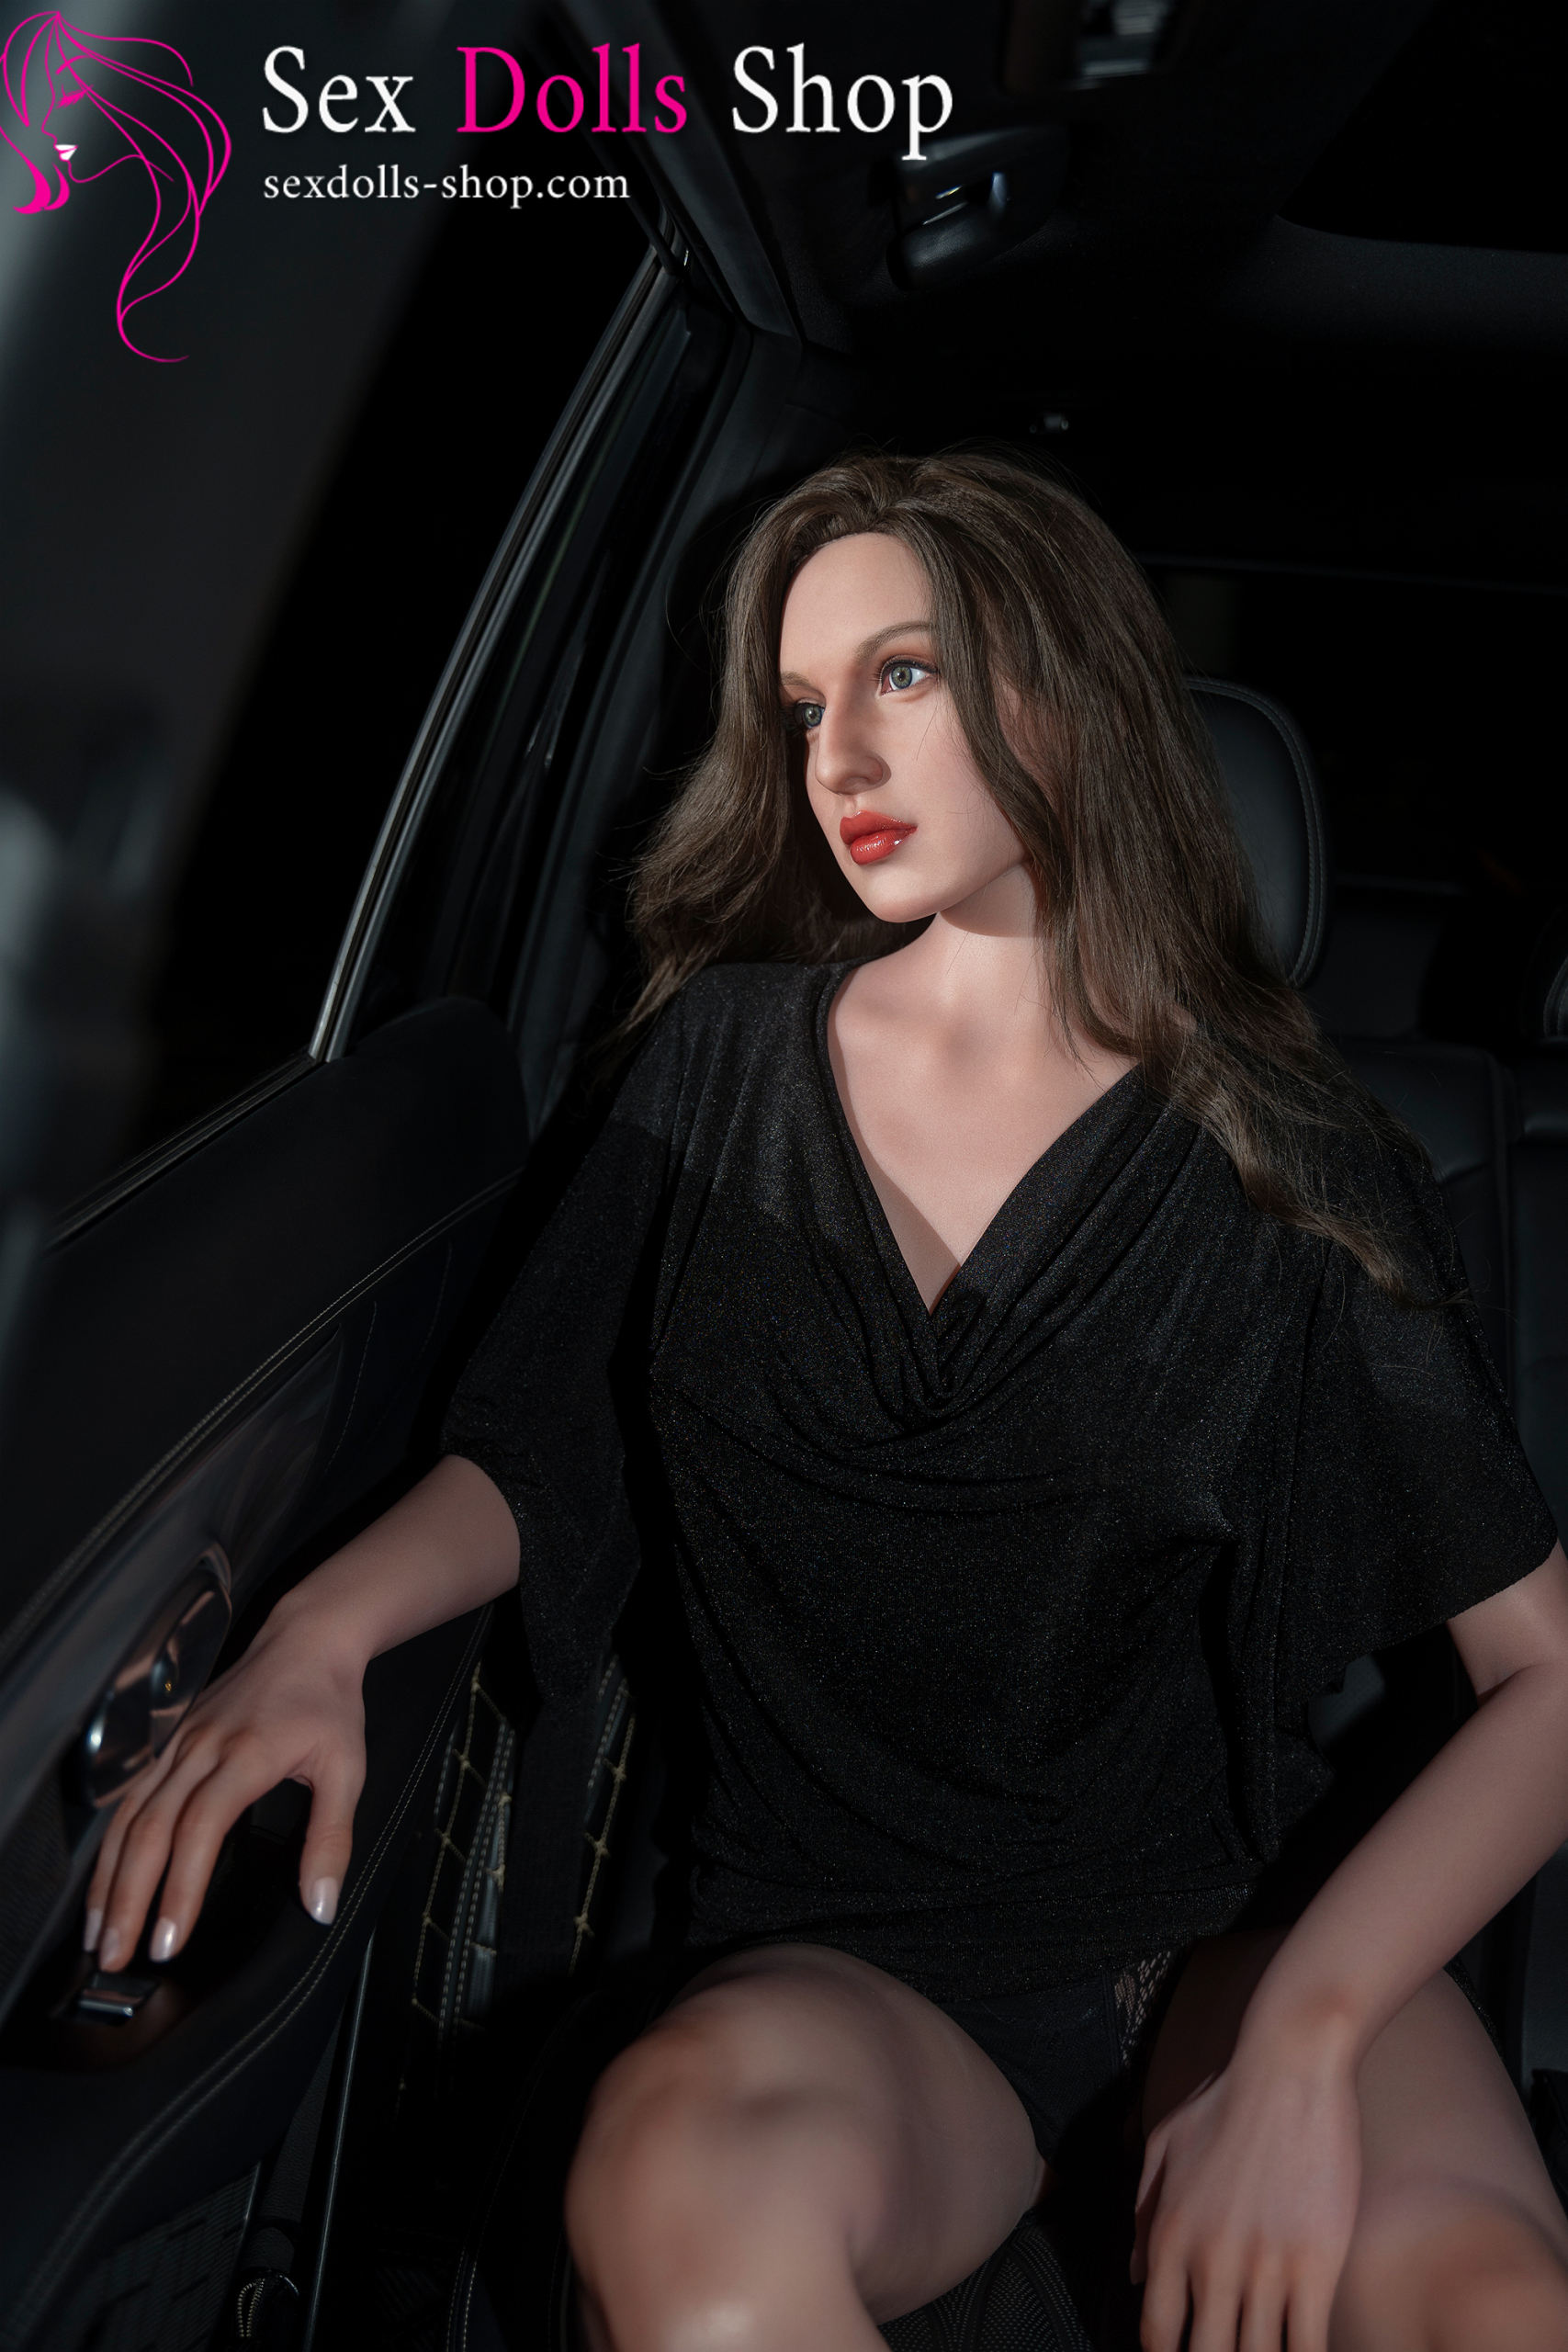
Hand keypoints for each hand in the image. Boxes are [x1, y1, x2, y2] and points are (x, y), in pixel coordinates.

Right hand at [83, 1589, 366, 1971]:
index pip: (201, 1828)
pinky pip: (129, 1797)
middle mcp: (201, 1749)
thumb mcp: (348, 1770)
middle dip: (128, 1899)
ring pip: (129, 1816)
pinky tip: (104, 1880)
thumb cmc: (329, 1704)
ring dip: (109, 1878)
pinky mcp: (168, 1742)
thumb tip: (320, 1905)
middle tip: (117, 1957)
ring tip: (99, 1934)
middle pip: (151, 1829)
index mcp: (247, 1755)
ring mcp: (178, 1743)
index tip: (168, 1940)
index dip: (180, 1887)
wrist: (306, 1639)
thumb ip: (331, 1840)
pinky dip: (111, 1844)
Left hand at [1132, 2030, 1361, 2351]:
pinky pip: (1307, 2345)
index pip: (1158, 2332)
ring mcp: (1265, 2267)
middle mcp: (1211, 2261)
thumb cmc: (1226, 2102)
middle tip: (1228, 2350)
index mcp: (1170, 2235)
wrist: (1289, 2068)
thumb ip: (1143, 2214)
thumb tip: (1135, 2275)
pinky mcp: (1316, 2266)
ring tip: (1265, 2351)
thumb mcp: (1164, 2147)